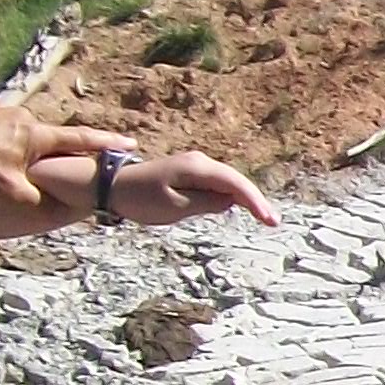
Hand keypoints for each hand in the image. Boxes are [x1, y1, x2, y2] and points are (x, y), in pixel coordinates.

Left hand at [0, 99, 140, 211]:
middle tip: (40, 172)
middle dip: (47, 154)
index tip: (129, 145)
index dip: (106, 145)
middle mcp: (21, 117)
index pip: (80, 140)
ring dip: (14, 148)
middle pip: (45, 138)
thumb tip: (64, 210)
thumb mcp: (10, 194)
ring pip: (16, 132)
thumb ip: (40, 202)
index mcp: (36, 136)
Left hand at [103, 150, 278, 229]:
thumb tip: (230, 201)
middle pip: (236, 181)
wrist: (110, 186)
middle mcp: (200, 162)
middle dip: (256, 200)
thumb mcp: (175, 206)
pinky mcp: (189, 173)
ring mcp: (194, 166)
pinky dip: (230, 195)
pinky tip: (239, 207)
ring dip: (245, 198)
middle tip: (274, 222)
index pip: (236, 184)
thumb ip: (207, 203)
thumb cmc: (140, 198)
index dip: (256, 202)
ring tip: (263, 217)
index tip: (270, 221)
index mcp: (198, 168)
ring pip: (228, 181)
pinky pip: (216, 183)